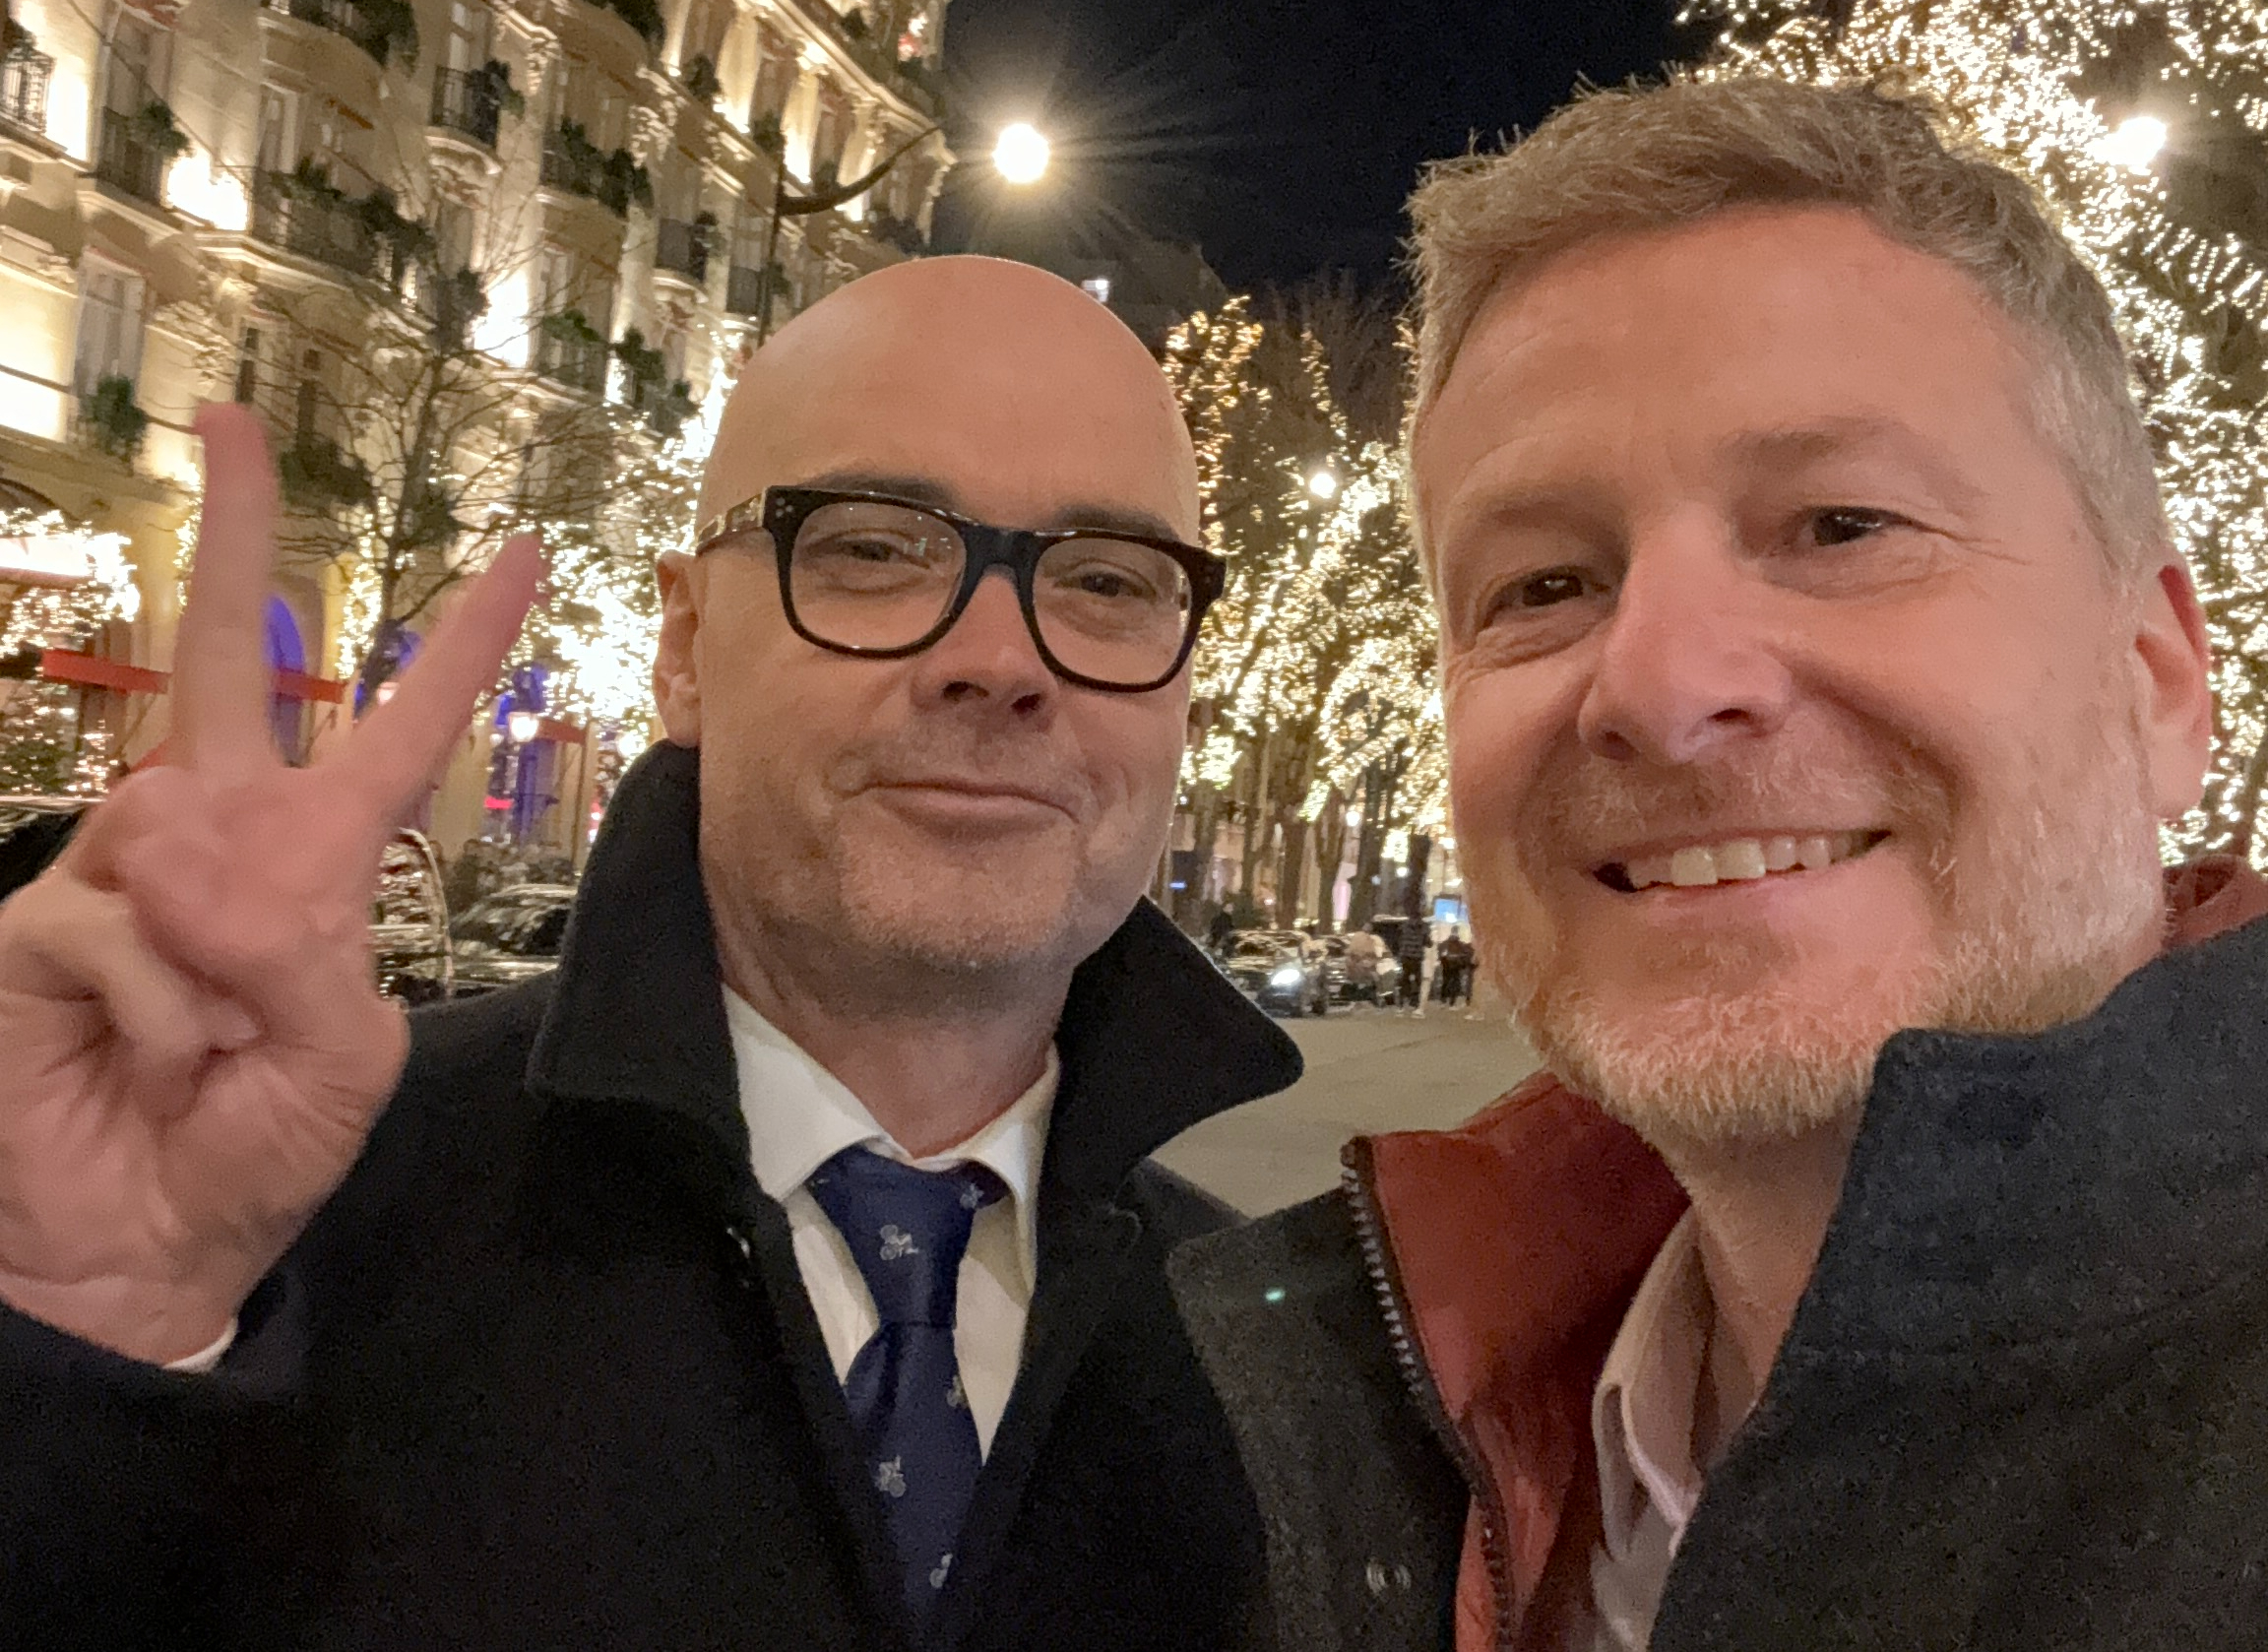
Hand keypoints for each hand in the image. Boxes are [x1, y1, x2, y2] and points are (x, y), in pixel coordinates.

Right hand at [0, 404, 540, 1364]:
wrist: (140, 1250)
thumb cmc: (253, 1149)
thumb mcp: (343, 1059)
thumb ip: (309, 956)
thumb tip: (194, 864)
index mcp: (312, 864)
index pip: (393, 735)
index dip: (459, 649)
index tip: (526, 556)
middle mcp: (211, 843)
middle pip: (227, 664)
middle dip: (237, 541)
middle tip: (234, 424)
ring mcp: (112, 874)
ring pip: (172, 825)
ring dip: (215, 951)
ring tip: (212, 1045)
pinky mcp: (31, 927)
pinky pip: (112, 921)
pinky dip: (159, 1003)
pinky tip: (152, 1056)